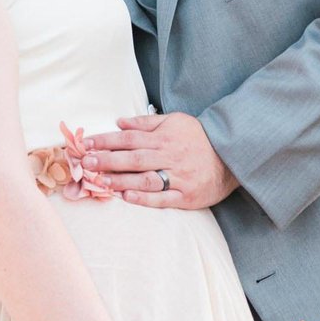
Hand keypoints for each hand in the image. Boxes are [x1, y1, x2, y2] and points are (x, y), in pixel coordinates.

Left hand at [83, 113, 238, 209]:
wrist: (232, 156)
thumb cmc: (199, 138)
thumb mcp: (175, 121)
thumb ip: (146, 123)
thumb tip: (120, 122)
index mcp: (165, 138)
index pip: (130, 138)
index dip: (107, 141)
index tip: (88, 144)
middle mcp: (170, 157)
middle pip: (134, 158)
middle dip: (108, 161)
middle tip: (87, 164)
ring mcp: (178, 177)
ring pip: (146, 179)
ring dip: (122, 181)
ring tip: (101, 182)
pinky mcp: (186, 195)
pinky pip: (162, 198)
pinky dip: (144, 198)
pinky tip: (127, 197)